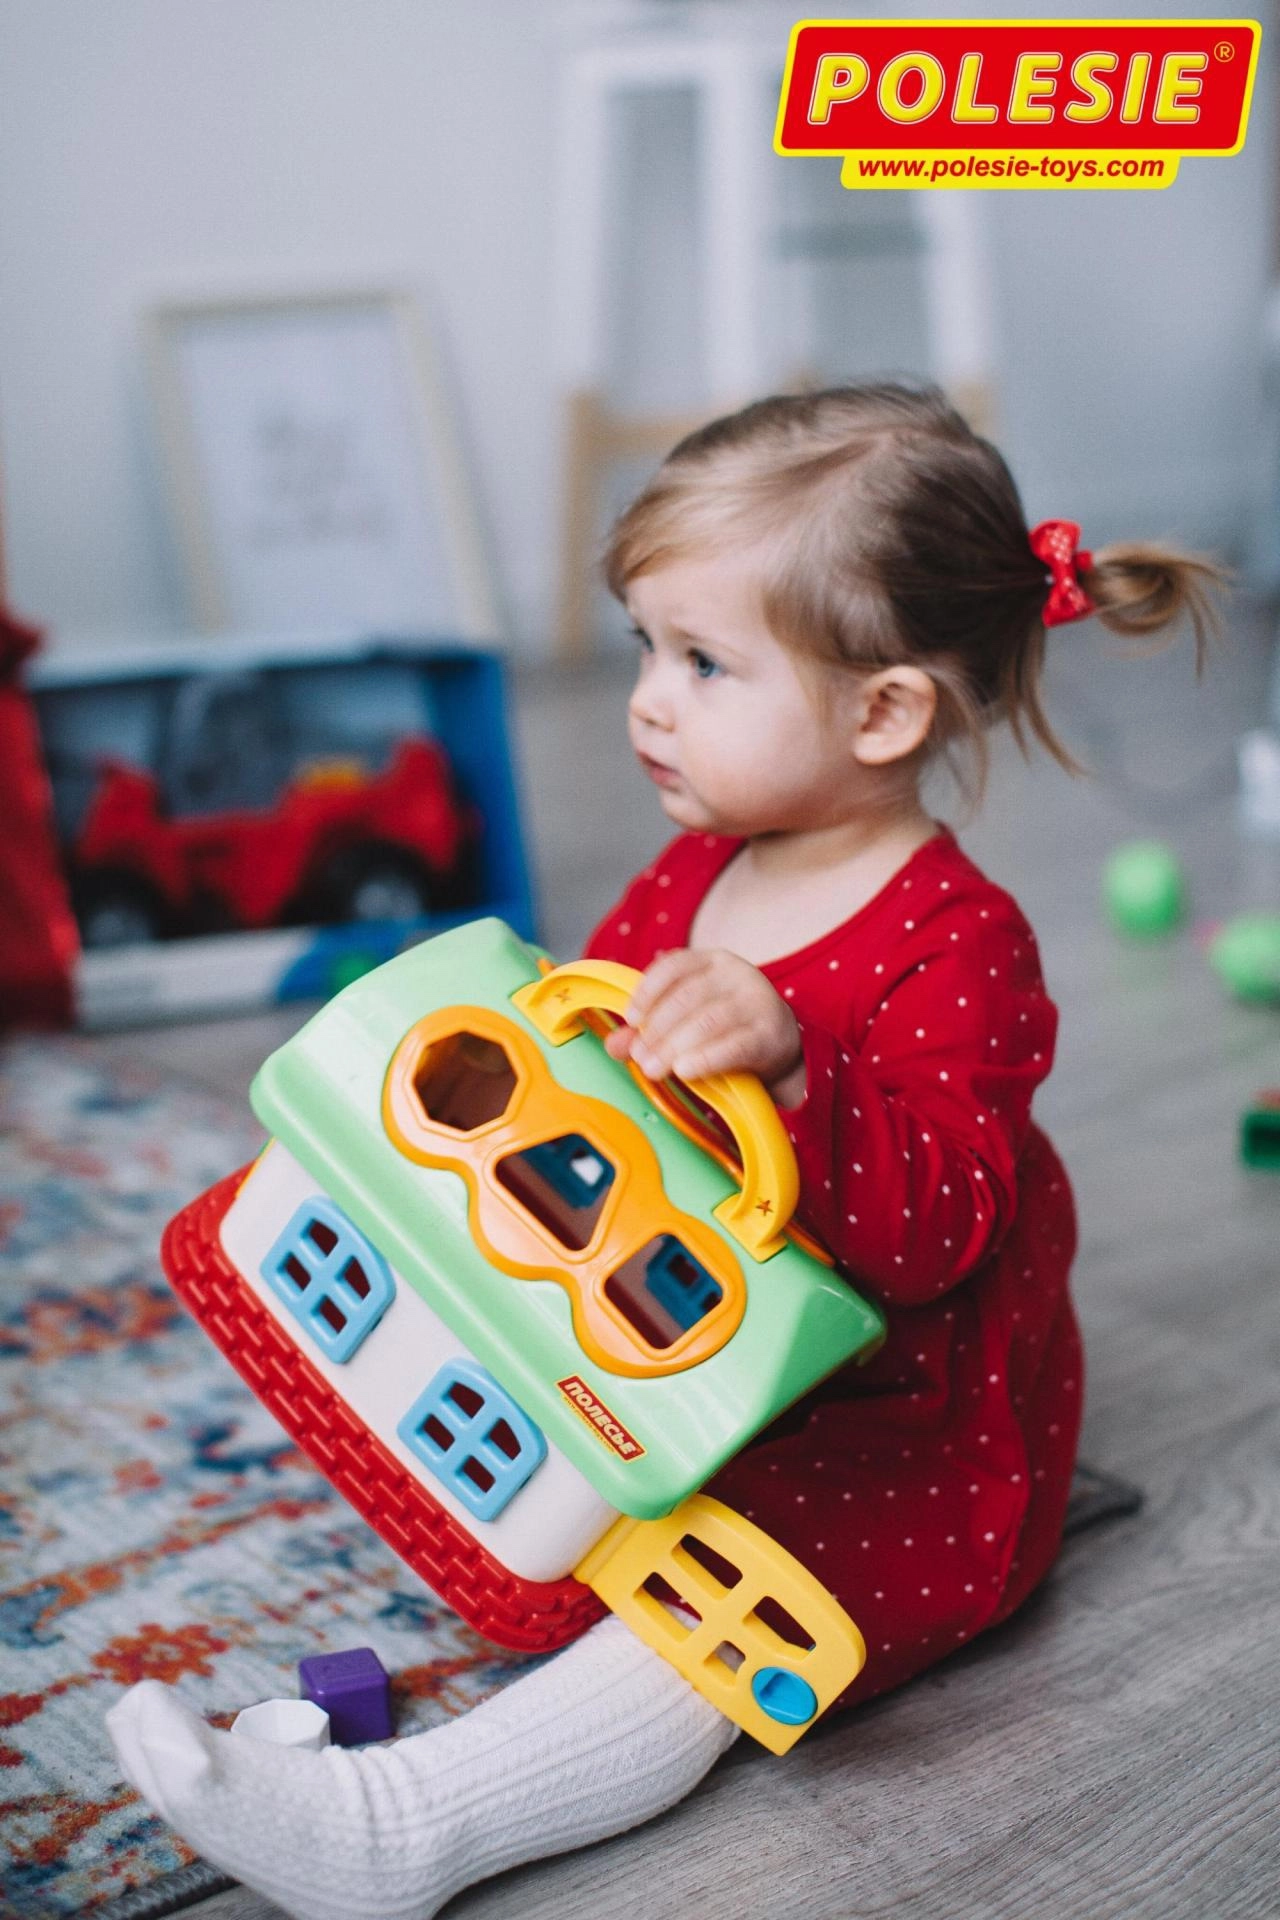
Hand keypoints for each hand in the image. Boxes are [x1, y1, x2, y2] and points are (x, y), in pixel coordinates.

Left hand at [603, 948, 805, 1106]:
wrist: (779, 1043)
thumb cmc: (724, 1026)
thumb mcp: (687, 1019)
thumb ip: (649, 1028)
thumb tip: (614, 1044)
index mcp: (711, 961)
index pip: (674, 965)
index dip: (648, 991)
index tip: (630, 1019)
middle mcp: (736, 974)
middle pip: (688, 997)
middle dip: (657, 1029)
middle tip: (639, 1057)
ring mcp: (757, 1001)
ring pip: (709, 1021)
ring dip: (675, 1047)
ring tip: (653, 1069)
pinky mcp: (771, 1034)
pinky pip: (736, 1046)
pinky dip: (707, 1058)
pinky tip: (685, 1070)